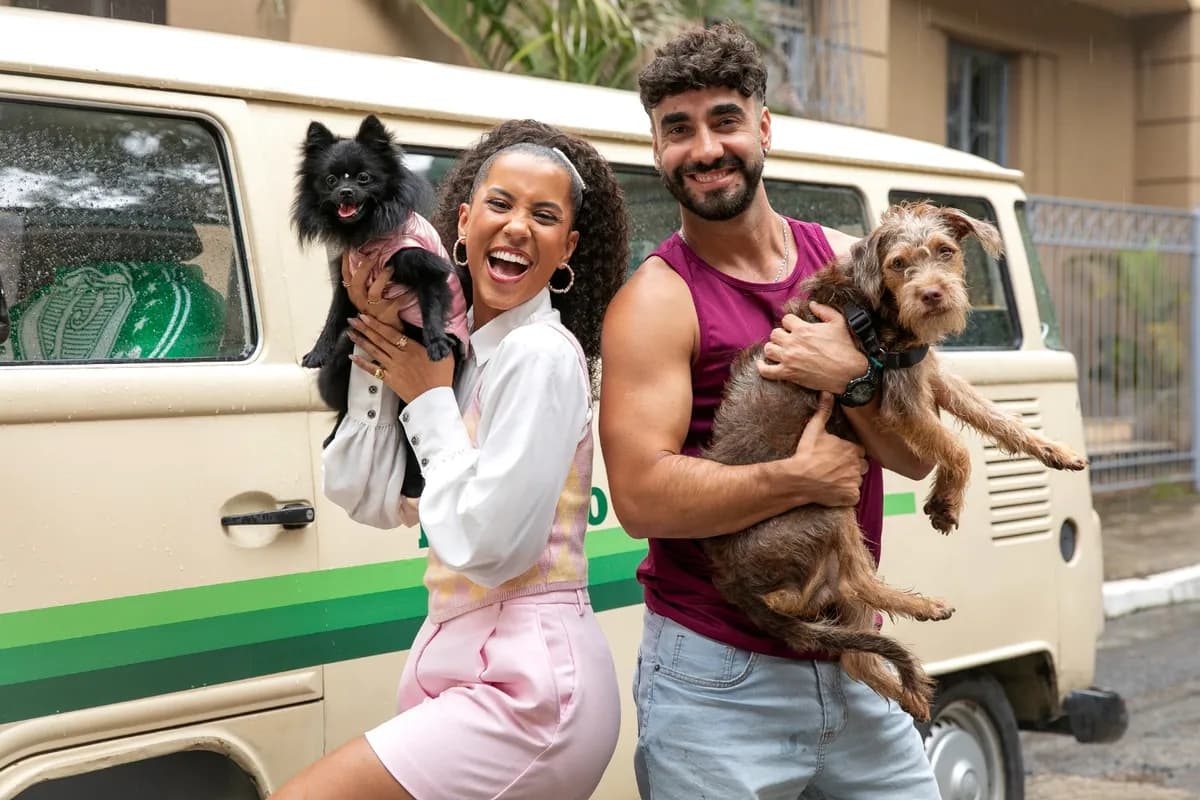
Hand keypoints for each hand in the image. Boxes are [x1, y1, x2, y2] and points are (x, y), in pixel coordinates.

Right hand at [342, 256, 406, 323]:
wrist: (388, 335)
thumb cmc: (379, 313)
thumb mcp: (368, 298)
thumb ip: (367, 282)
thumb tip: (369, 260)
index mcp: (356, 296)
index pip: (346, 278)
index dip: (346, 263)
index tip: (349, 250)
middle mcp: (361, 303)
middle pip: (357, 283)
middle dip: (365, 267)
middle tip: (374, 255)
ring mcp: (373, 310)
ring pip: (374, 291)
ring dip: (382, 278)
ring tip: (390, 268)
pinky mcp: (387, 315)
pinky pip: (397, 301)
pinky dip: (405, 293)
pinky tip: (411, 287)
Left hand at [347, 313, 453, 403]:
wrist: (434, 400)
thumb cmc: (442, 378)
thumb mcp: (446, 355)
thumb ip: (438, 341)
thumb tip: (438, 330)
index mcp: (413, 348)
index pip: (391, 333)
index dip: (377, 324)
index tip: (366, 316)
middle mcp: (400, 356)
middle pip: (379, 340)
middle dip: (364, 328)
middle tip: (352, 319)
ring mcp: (393, 368)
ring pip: (374, 351)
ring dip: (361, 341)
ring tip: (350, 333)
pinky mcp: (389, 379)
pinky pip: (372, 370)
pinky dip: (362, 364)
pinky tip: (352, 357)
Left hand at [758, 302, 867, 394]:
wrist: (849, 373)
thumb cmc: (845, 347)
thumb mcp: (839, 322)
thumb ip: (824, 310)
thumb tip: (812, 304)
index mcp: (803, 328)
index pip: (786, 319)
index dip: (790, 323)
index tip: (795, 328)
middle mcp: (793, 342)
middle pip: (774, 333)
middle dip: (781, 335)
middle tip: (788, 340)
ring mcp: (789, 359)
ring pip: (768, 349)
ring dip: (773, 348)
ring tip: (779, 350)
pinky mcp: (788, 374)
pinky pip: (766, 371)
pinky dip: (762, 367)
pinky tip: (764, 363)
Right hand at [786, 392, 867, 506]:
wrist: (798, 478)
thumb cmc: (806, 454)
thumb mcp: (814, 429)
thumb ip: (824, 411)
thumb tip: (827, 393)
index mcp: (853, 449)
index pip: (859, 451)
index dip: (849, 454)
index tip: (837, 457)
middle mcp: (857, 465)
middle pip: (861, 466)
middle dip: (852, 468)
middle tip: (834, 469)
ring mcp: (855, 482)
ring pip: (857, 481)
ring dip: (848, 481)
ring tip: (832, 480)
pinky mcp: (851, 496)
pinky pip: (853, 496)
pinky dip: (846, 495)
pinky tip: (833, 491)